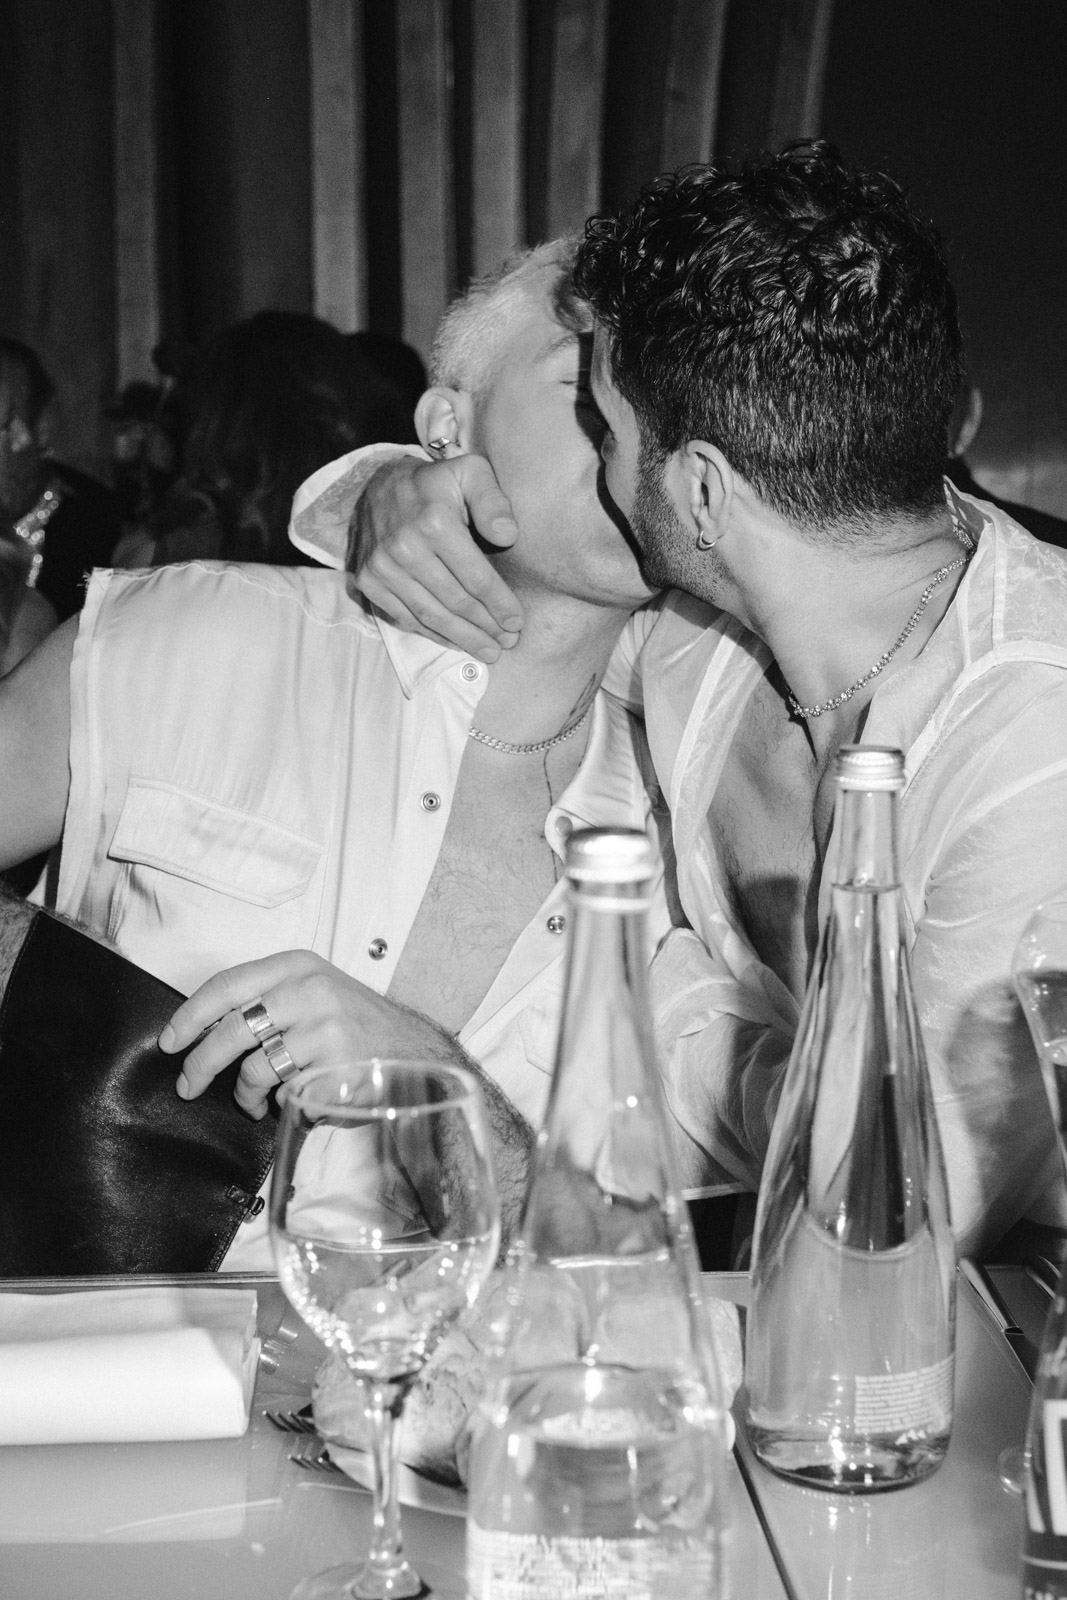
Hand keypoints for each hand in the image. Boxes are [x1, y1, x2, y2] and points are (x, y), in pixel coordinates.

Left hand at [159, 950, 457, 1118]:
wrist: (414, 1051)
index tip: (169, 1041)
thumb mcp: (313, 992)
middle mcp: (310, 991)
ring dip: (245, 1094)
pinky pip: (284, 1094)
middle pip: (231, 1030)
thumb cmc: (355, 1026)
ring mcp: (325, 1029)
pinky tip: (292, 1100)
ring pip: (254, 1070)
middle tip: (187, 1085)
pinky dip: (280, 1104)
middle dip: (200, 1064)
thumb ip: (265, 999)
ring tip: (253, 1101)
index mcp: (297, 966)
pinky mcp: (335, 1068)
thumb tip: (202, 1030)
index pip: (227, 985)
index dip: (190, 1015)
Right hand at [351, 454, 524, 661]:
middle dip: (486, 627)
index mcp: (435, 523)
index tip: (517, 622)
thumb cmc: (435, 483)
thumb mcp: (471, 473)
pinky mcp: (368, 581)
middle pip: (455, 602)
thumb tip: (508, 536)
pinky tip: (455, 642)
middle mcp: (404, 548)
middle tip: (508, 642)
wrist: (378, 485)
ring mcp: (382, 568)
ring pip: (431, 616)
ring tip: (488, 650)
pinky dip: (433, 635)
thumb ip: (493, 501)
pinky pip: (406, 618)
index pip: (476, 578)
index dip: (500, 605)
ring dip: (463, 639)